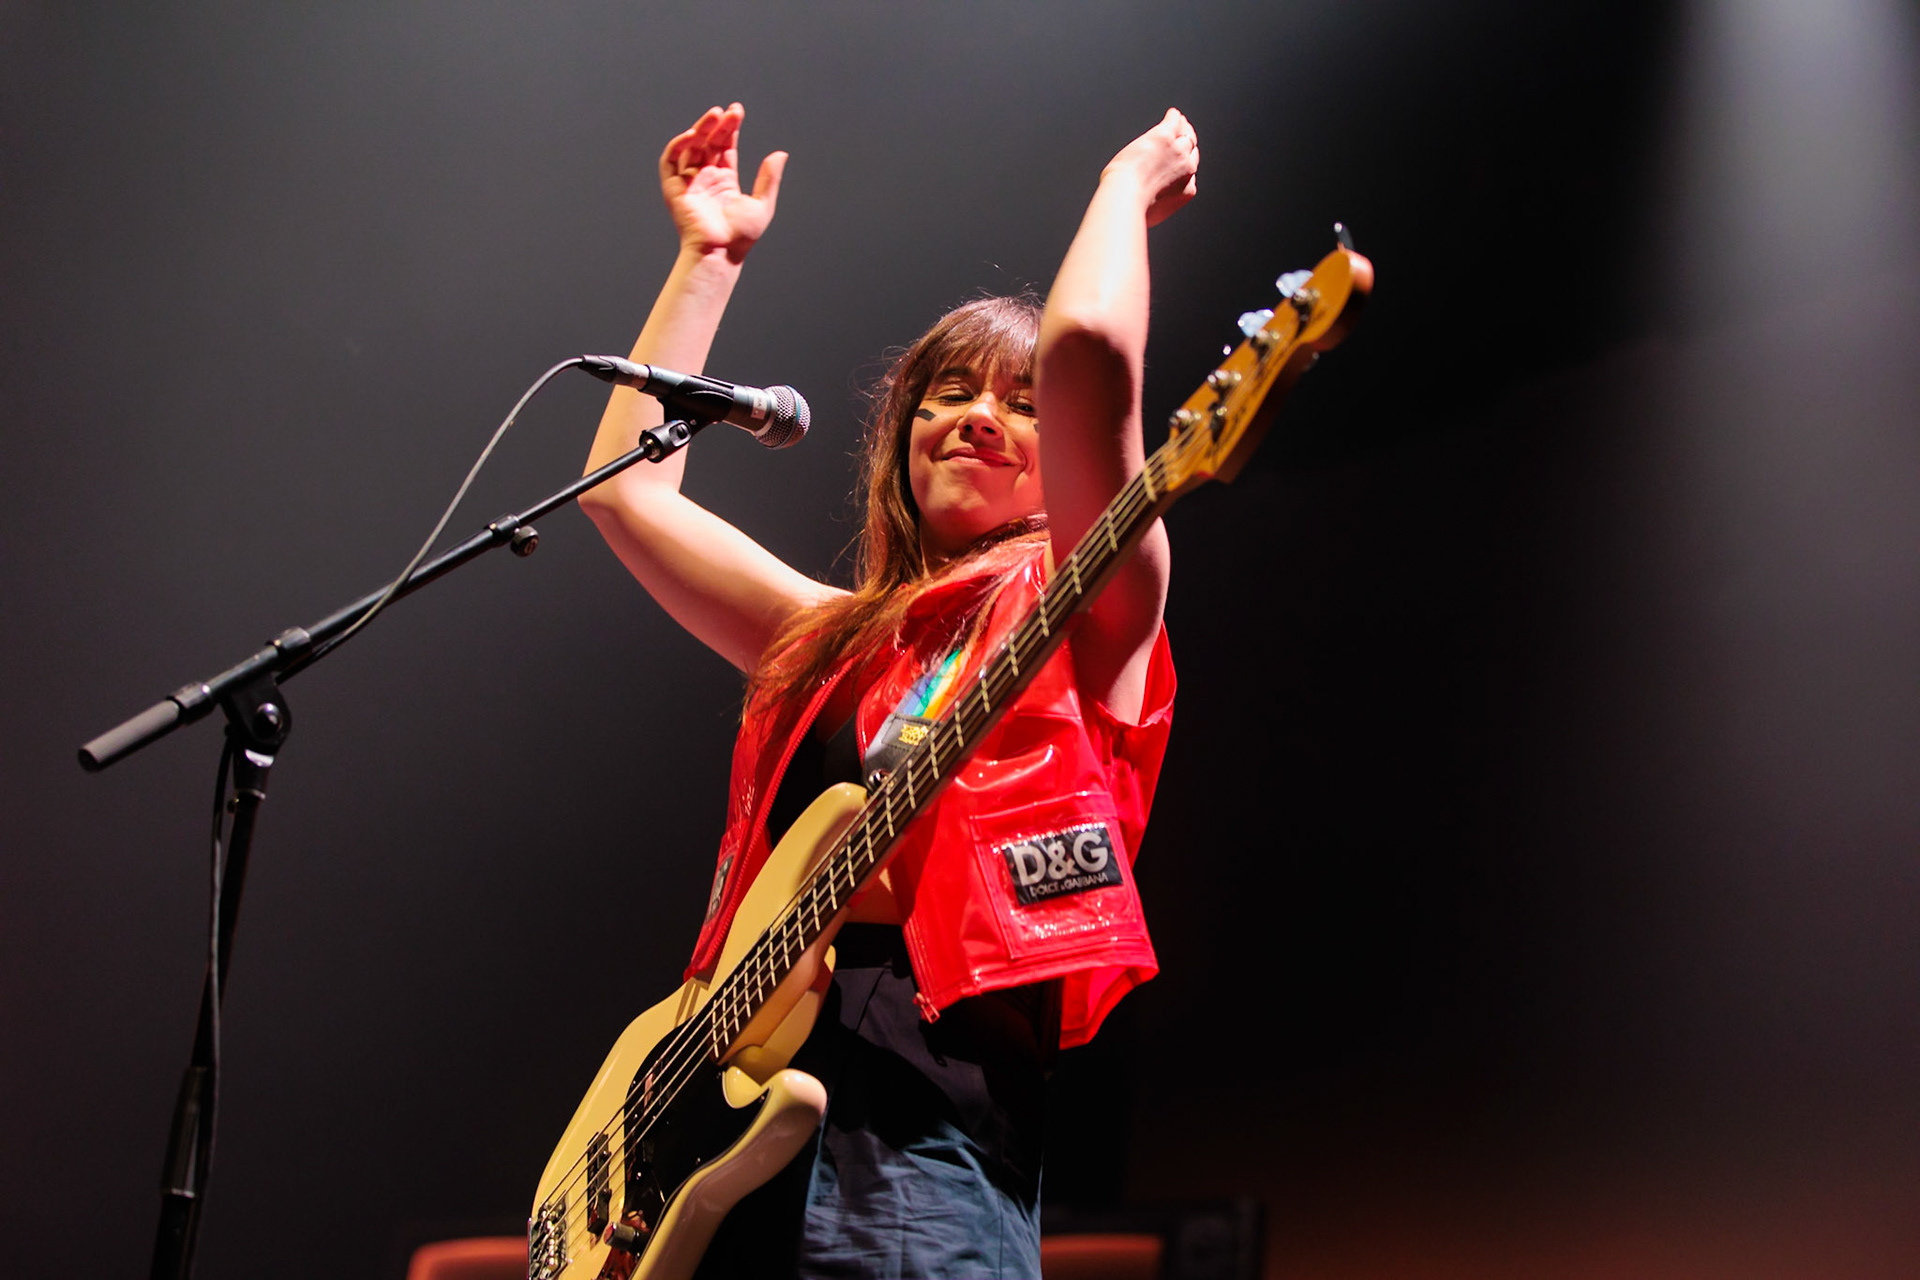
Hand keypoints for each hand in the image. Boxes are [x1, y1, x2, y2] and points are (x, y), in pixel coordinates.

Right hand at [659, 102, 787, 261]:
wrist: (720, 251)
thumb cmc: (741, 236)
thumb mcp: (762, 204)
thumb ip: (769, 178)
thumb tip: (780, 153)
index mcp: (725, 181)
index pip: (725, 147)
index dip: (730, 129)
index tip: (736, 111)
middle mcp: (706, 178)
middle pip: (709, 143)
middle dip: (718, 125)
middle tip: (728, 111)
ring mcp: (689, 182)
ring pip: (691, 147)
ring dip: (701, 129)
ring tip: (714, 115)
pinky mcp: (674, 188)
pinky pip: (670, 161)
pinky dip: (678, 145)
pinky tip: (693, 135)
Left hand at [1102, 108, 1198, 226]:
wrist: (1126, 198)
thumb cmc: (1132, 209)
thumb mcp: (1151, 214)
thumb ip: (1155, 206)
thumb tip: (1145, 208)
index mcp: (1186, 191)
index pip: (1190, 174)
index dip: (1183, 167)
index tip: (1177, 163)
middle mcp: (1187, 169)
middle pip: (1191, 152)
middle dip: (1187, 145)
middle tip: (1182, 137)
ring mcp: (1177, 151)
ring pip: (1186, 135)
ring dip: (1183, 128)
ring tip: (1178, 122)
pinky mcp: (1164, 136)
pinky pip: (1174, 122)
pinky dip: (1174, 118)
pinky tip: (1172, 114)